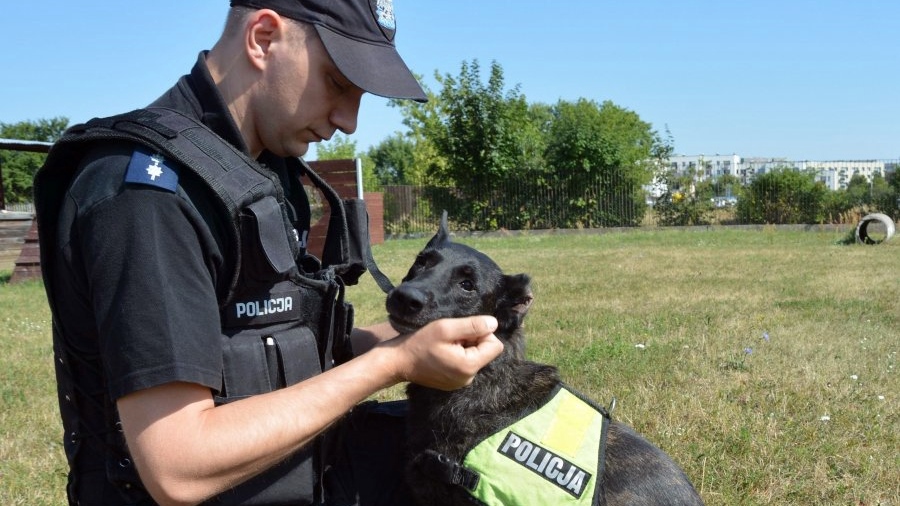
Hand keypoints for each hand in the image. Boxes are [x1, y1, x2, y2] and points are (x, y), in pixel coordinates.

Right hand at [381, 316, 502, 390]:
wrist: (398, 362)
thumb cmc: (420, 343)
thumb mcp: (446, 328)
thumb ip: (473, 325)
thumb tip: (494, 323)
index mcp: (469, 366)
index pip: (495, 346)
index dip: (483, 333)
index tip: (463, 331)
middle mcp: (469, 378)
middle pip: (486, 352)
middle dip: (473, 341)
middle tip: (451, 338)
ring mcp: (461, 383)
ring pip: (476, 357)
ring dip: (465, 347)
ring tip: (445, 345)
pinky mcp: (454, 383)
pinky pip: (466, 365)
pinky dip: (458, 356)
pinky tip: (442, 353)